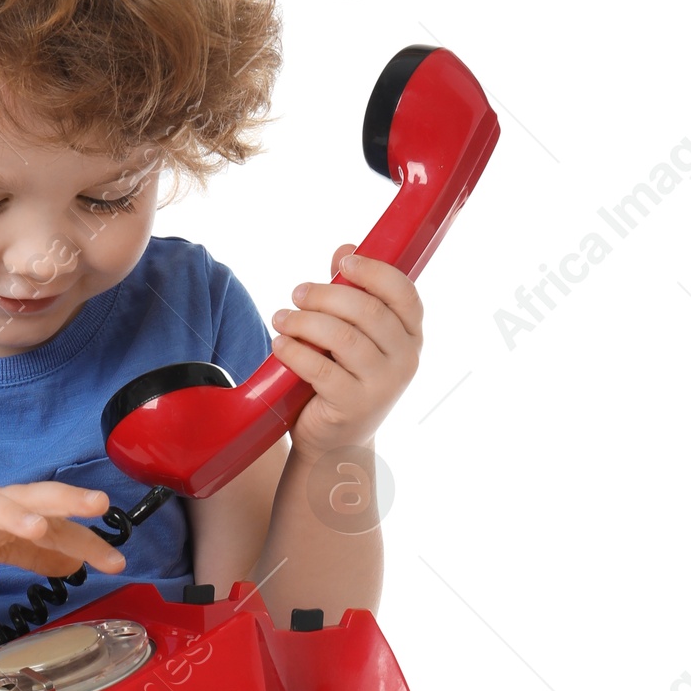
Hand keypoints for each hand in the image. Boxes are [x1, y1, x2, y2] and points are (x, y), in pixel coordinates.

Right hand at [0, 480, 128, 591]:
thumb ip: (32, 552)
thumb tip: (72, 564)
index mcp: (5, 507)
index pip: (54, 517)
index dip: (86, 536)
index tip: (118, 560)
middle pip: (30, 495)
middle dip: (65, 498)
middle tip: (99, 505)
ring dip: (15, 515)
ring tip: (42, 528)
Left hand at [267, 250, 423, 452]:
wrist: (336, 443)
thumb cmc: (343, 377)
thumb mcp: (353, 334)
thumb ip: (352, 292)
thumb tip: (346, 248)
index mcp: (411, 335)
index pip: (404, 292)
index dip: (373, 271)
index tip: (342, 263)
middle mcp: (406, 359)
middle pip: (367, 310)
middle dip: (325, 295)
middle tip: (296, 293)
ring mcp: (384, 385)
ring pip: (342, 337)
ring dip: (304, 321)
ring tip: (280, 318)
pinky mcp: (354, 406)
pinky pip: (321, 368)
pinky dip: (295, 351)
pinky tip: (279, 343)